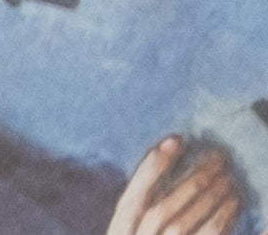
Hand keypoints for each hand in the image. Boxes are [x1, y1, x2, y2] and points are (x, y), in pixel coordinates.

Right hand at [115, 135, 244, 234]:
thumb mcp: (131, 231)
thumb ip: (141, 211)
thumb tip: (166, 160)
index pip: (132, 200)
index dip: (151, 170)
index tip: (174, 140)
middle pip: (164, 211)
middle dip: (191, 182)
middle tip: (217, 159)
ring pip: (186, 226)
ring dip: (211, 201)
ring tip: (230, 181)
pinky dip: (225, 220)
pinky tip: (234, 205)